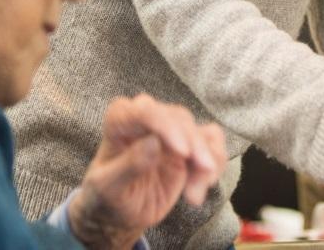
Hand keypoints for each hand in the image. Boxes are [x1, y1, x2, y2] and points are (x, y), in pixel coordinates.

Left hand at [69, 94, 226, 249]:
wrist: (121, 213)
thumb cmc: (107, 196)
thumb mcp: (108, 188)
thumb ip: (128, 165)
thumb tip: (153, 143)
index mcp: (120, 120)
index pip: (146, 111)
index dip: (168, 127)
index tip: (184, 152)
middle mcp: (147, 118)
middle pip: (179, 118)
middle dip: (195, 146)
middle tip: (203, 175)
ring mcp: (170, 130)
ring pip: (199, 131)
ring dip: (206, 161)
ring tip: (194, 196)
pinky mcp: (188, 144)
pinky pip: (212, 141)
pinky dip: (216, 162)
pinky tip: (204, 186)